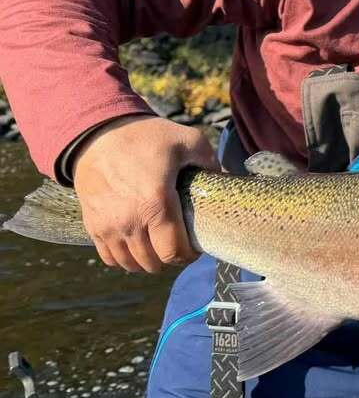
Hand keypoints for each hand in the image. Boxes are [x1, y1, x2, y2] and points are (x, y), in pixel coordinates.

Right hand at [72, 114, 217, 272]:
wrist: (99, 133)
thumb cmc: (146, 137)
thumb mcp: (188, 140)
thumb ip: (211, 163)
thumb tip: (226, 180)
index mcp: (156, 203)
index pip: (173, 251)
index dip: (188, 256)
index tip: (195, 249)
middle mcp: (129, 220)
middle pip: (153, 262)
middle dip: (170, 259)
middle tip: (179, 247)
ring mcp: (108, 226)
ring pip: (130, 264)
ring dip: (147, 261)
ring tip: (159, 248)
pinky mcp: (92, 225)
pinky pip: (108, 257)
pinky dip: (124, 259)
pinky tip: (136, 247)